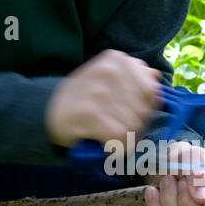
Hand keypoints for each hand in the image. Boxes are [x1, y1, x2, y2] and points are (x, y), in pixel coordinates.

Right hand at [44, 49, 161, 149]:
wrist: (48, 111)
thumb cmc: (85, 97)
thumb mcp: (110, 77)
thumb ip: (135, 76)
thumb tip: (156, 78)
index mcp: (117, 58)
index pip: (152, 91)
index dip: (144, 109)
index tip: (126, 112)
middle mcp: (109, 70)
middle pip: (144, 111)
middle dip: (134, 125)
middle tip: (114, 125)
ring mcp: (98, 91)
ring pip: (134, 126)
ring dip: (123, 138)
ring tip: (106, 132)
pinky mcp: (89, 113)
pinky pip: (120, 137)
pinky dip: (115, 147)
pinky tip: (102, 141)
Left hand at [143, 141, 204, 205]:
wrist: (169, 162)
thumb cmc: (192, 158)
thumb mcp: (197, 156)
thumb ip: (201, 172)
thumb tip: (204, 199)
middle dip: (187, 198)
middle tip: (182, 179)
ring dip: (170, 197)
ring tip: (169, 178)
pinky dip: (155, 205)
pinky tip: (153, 190)